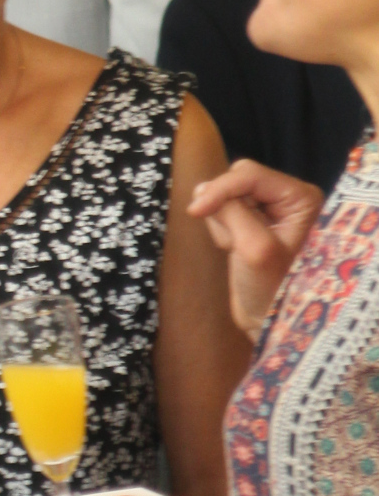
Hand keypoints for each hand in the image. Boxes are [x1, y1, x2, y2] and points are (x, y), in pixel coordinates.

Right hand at [188, 159, 321, 340]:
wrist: (268, 319)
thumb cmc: (272, 290)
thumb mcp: (254, 249)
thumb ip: (231, 212)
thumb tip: (201, 189)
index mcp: (301, 198)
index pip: (250, 175)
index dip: (220, 189)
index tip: (194, 211)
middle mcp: (289, 197)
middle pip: (239, 179)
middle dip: (224, 207)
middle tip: (229, 240)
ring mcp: (271, 208)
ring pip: (228, 194)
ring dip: (222, 220)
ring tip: (234, 248)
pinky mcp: (254, 220)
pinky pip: (225, 209)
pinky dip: (221, 227)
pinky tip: (233, 248)